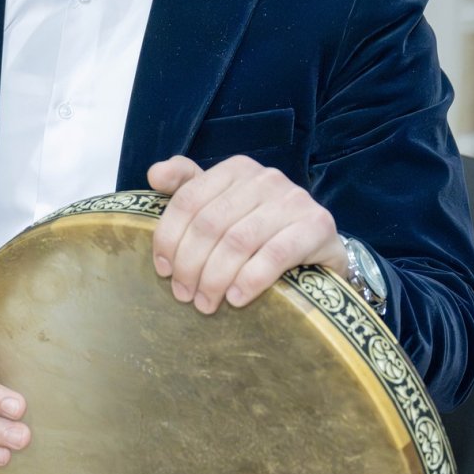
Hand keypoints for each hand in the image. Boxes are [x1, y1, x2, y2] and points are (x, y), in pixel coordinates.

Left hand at [147, 154, 345, 313]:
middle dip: (190, 264)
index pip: (189, 199)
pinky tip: (237, 299)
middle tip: (184, 295)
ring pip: (239, 241)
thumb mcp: (222, 205)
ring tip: (206, 304)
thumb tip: (155, 174)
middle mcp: (265, 178)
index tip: (162, 270)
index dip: (169, 237)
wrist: (319, 248)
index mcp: (236, 169)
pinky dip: (251, 280)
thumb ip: (188, 187)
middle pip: (211, 223)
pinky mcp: (318, 225)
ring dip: (215, 278)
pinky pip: (276, 254)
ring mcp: (294, 199)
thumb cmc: (261, 230)